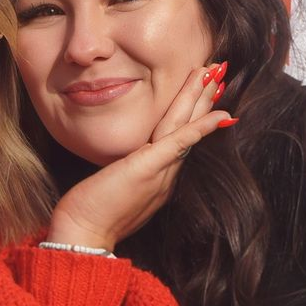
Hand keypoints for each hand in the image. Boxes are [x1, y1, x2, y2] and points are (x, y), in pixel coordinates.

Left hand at [46, 62, 233, 252]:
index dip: (197, 113)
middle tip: (220, 70)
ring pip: (186, 127)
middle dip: (206, 98)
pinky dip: (199, 128)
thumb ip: (129, 172)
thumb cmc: (93, 214)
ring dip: (202, 98)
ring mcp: (160, 172)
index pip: (182, 137)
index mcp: (159, 177)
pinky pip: (178, 143)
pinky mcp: (147, 169)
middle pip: (190, 128)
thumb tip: (129, 162)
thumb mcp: (116, 186)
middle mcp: (166, 173)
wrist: (85, 235)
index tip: (208, 91)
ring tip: (216, 72)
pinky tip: (218, 115)